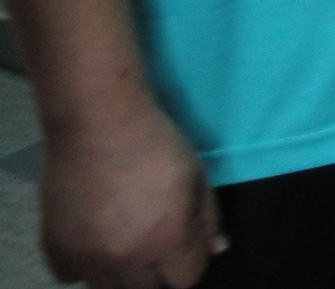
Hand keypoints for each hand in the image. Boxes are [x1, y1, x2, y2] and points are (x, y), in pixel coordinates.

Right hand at [41, 99, 224, 288]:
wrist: (98, 122)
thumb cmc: (157, 143)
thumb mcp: (196, 175)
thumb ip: (208, 218)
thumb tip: (216, 249)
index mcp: (167, 240)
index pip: (185, 280)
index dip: (190, 264)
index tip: (186, 247)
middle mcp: (126, 258)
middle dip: (157, 272)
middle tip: (155, 245)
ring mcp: (87, 255)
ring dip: (120, 274)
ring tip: (126, 245)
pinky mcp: (56, 245)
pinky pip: (69, 275)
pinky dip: (83, 265)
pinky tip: (94, 241)